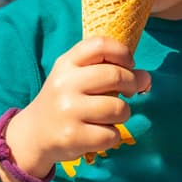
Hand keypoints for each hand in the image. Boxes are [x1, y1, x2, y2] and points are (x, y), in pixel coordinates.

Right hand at [4, 37, 151, 174]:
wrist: (34, 134)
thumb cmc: (66, 101)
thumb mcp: (78, 77)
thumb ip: (110, 70)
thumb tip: (146, 77)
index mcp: (66, 63)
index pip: (100, 45)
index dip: (123, 53)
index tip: (129, 65)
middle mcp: (65, 84)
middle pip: (116, 76)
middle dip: (131, 85)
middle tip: (129, 93)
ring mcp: (67, 110)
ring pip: (118, 109)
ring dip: (122, 114)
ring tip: (110, 117)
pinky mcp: (72, 136)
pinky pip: (111, 135)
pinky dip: (112, 136)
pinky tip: (99, 133)